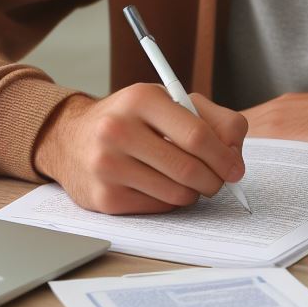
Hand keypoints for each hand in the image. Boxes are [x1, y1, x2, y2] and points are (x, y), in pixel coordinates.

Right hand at [33, 84, 247, 214]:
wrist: (71, 138)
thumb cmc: (131, 118)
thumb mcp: (168, 101)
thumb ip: (212, 118)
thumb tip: (235, 154)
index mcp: (142, 99)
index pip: (197, 136)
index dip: (224, 157)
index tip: (236, 168)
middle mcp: (119, 130)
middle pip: (189, 169)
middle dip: (214, 180)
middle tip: (219, 180)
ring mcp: (108, 166)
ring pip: (176, 194)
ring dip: (194, 193)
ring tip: (189, 180)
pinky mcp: (103, 198)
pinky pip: (158, 208)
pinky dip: (170, 202)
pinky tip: (161, 185)